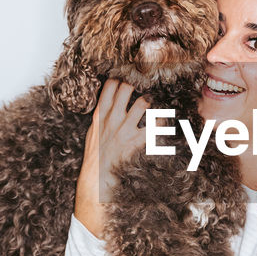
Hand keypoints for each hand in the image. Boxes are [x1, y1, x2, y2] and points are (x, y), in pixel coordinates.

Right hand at [75, 79, 151, 238]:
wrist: (96, 179)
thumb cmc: (95, 156)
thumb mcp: (93, 132)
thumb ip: (101, 115)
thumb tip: (108, 100)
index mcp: (100, 114)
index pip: (110, 85)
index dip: (122, 77)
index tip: (129, 76)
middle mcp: (112, 118)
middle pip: (127, 87)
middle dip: (138, 84)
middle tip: (146, 84)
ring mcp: (124, 129)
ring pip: (144, 102)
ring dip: (152, 102)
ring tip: (156, 104)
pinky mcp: (135, 141)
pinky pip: (155, 126)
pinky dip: (162, 123)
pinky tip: (164, 123)